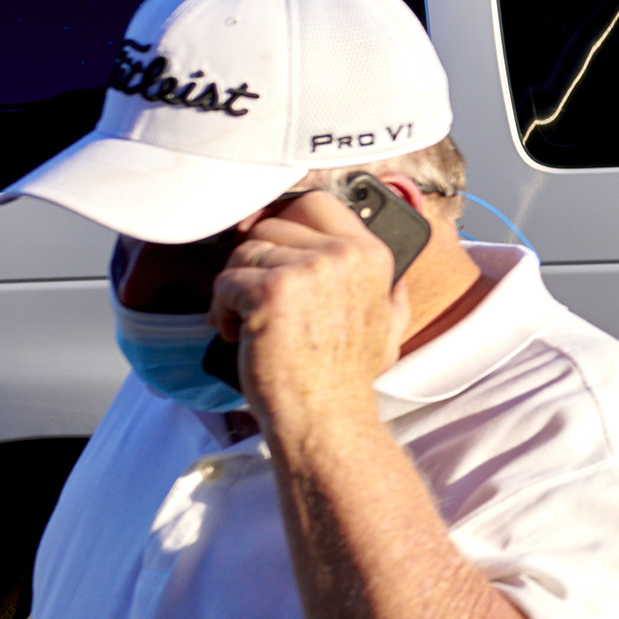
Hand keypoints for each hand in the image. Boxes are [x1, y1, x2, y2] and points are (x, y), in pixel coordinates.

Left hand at [213, 187, 417, 433]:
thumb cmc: (347, 379)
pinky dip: (222, 309)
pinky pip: (226, 281)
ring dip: (235, 286)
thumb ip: (391, 294)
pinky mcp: (271, 290)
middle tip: (253, 290)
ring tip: (245, 320)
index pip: (317, 202)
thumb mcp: (390, 329)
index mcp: (371, 255)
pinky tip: (238, 332)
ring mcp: (308, 269)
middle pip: (273, 224)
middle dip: (255, 256)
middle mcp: (343, 254)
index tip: (264, 238)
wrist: (326, 416)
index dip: (283, 218)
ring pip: (245, 252)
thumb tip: (396, 279)